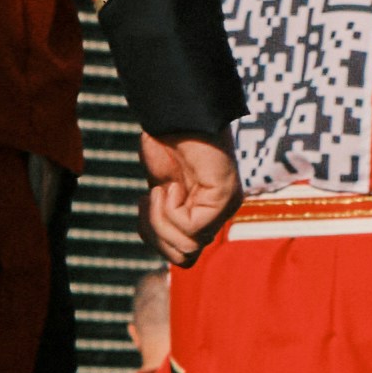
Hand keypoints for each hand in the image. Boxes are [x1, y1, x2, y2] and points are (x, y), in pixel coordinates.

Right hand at [141, 132, 236, 260]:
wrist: (173, 114)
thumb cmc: (166, 146)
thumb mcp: (159, 192)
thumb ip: (165, 221)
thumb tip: (172, 255)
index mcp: (206, 214)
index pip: (183, 257)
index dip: (155, 240)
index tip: (145, 204)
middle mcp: (221, 213)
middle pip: (183, 258)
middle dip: (155, 234)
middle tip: (149, 199)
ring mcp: (226, 206)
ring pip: (187, 246)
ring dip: (159, 220)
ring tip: (162, 189)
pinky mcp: (225, 196)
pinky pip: (190, 227)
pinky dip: (169, 209)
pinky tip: (171, 183)